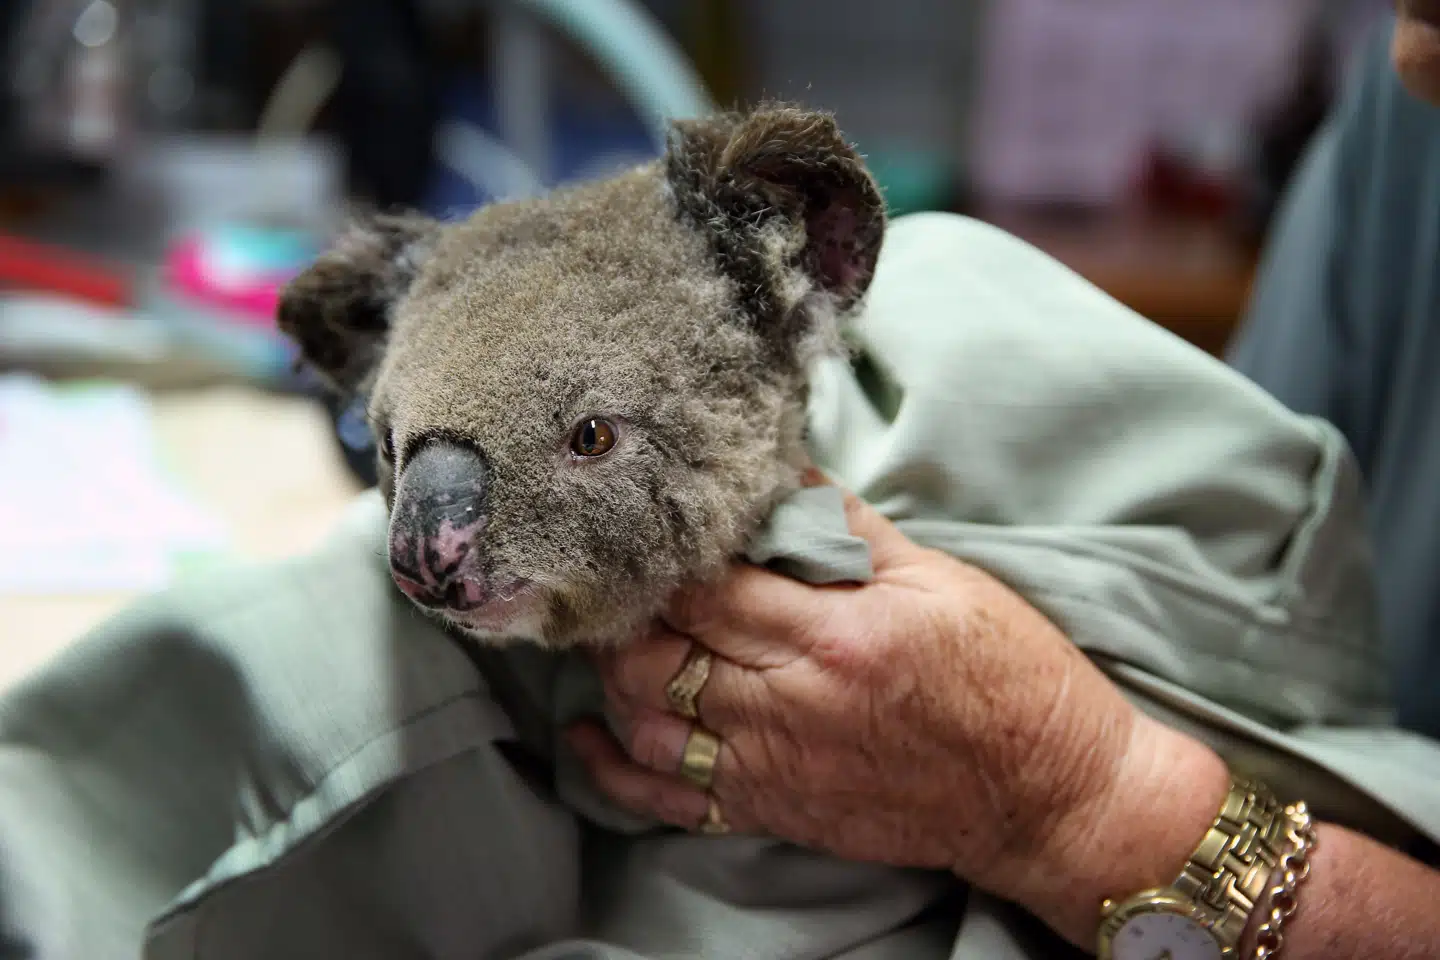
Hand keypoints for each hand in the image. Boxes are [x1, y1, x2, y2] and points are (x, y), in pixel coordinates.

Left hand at [568, 475, 1231, 946]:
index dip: (660, 556)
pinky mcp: (773, 811)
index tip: (639, 525)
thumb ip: (847, 529)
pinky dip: (615, 771)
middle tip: (614, 576)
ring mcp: (774, 767)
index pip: (706, 588)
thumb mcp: (938, 580)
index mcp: (834, 636)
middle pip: (659, 653)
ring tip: (611, 633)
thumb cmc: (1007, 678)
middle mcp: (791, 706)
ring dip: (614, 675)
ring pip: (648, 722)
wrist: (1047, 795)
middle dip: (624, 611)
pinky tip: (590, 734)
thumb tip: (780, 476)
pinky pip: (668, 801)